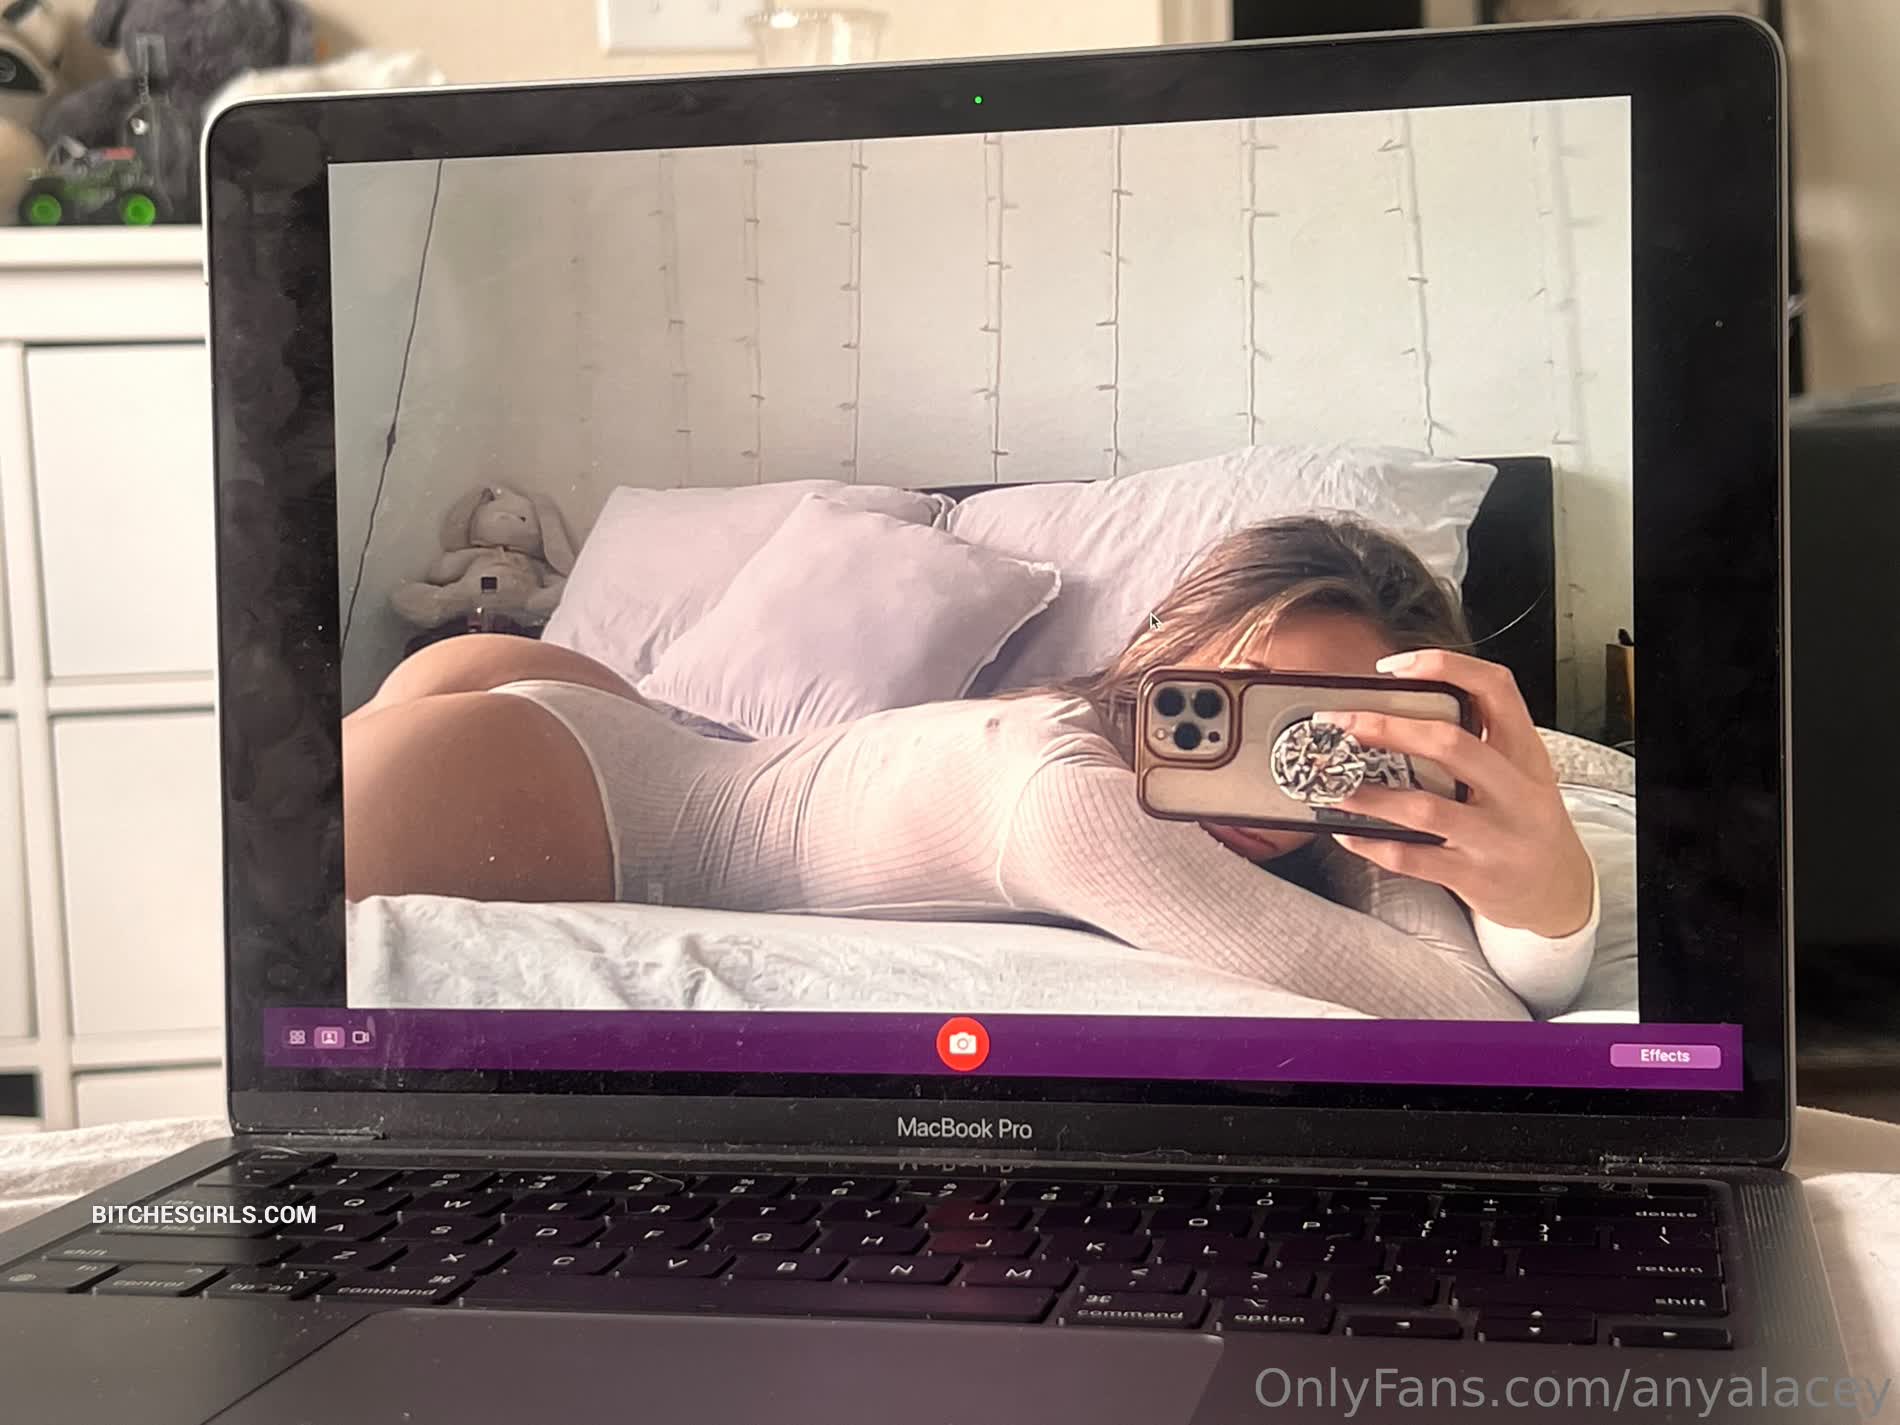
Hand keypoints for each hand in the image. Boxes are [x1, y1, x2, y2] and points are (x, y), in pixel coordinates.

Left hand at [1319, 649, 1594, 936]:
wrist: (1560, 891)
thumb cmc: (1526, 821)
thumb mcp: (1521, 772)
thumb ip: (1477, 741)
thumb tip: (1395, 711)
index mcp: (1526, 752)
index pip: (1495, 689)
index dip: (1445, 667)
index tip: (1394, 667)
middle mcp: (1516, 791)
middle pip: (1450, 745)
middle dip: (1387, 729)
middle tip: (1341, 724)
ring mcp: (1497, 837)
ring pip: (1425, 808)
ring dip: (1370, 795)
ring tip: (1333, 784)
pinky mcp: (1475, 877)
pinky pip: (1414, 858)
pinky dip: (1373, 844)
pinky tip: (1347, 831)